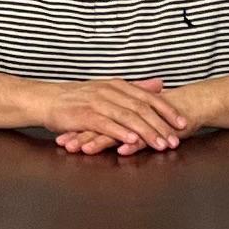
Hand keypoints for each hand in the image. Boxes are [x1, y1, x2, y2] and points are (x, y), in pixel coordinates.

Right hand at [49, 79, 187, 153]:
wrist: (46, 100)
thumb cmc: (78, 98)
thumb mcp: (109, 89)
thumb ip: (135, 87)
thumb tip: (160, 84)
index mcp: (118, 85)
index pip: (148, 97)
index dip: (167, 110)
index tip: (182, 123)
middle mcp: (110, 91)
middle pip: (141, 108)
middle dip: (161, 125)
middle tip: (175, 139)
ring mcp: (97, 102)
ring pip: (127, 116)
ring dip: (146, 132)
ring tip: (160, 144)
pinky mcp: (84, 115)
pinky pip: (106, 124)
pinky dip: (120, 132)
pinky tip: (132, 141)